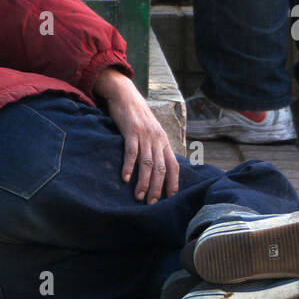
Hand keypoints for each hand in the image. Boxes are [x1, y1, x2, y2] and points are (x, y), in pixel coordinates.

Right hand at [93, 68, 179, 203]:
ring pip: (147, 163)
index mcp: (164, 141)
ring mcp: (145, 135)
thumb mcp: (151, 131)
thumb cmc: (136, 116)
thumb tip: (156, 167)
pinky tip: (125, 178)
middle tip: (152, 203)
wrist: (125, 95)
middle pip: (161, 168)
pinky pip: (131, 152)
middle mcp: (157, 139)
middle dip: (157, 188)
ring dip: (143, 182)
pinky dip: (129, 166)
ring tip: (139, 196)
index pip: (173, 165)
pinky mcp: (131, 131)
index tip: (169, 198)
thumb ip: (155, 146)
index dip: (173, 183)